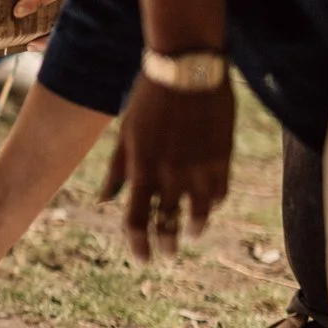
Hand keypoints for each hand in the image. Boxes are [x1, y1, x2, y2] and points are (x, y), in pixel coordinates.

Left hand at [101, 74, 232, 259]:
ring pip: (199, 211)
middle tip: (167, 254)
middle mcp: (169, 173)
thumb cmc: (148, 97)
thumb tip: (105, 200)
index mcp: (141, 168)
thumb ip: (118, 169)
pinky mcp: (222, 156)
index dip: (138, 243)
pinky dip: (214, 203)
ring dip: (193, 227)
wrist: (186, 69)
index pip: (136, 219)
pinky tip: (210, 206)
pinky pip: (220, 191)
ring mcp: (199, 166)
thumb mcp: (126, 133)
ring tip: (190, 234)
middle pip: (167, 221)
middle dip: (165, 242)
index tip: (142, 258)